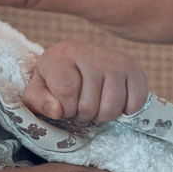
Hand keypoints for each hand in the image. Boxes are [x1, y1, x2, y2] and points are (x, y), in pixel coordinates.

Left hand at [24, 40, 147, 124]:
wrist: (80, 57)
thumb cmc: (57, 77)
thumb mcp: (39, 87)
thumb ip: (38, 101)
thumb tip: (56, 112)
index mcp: (63, 56)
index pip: (66, 92)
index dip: (65, 109)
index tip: (63, 106)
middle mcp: (92, 54)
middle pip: (89, 106)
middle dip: (82, 116)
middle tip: (79, 107)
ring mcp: (116, 61)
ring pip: (111, 109)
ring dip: (101, 117)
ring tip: (94, 106)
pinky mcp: (134, 69)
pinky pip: (133, 105)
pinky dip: (123, 112)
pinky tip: (112, 101)